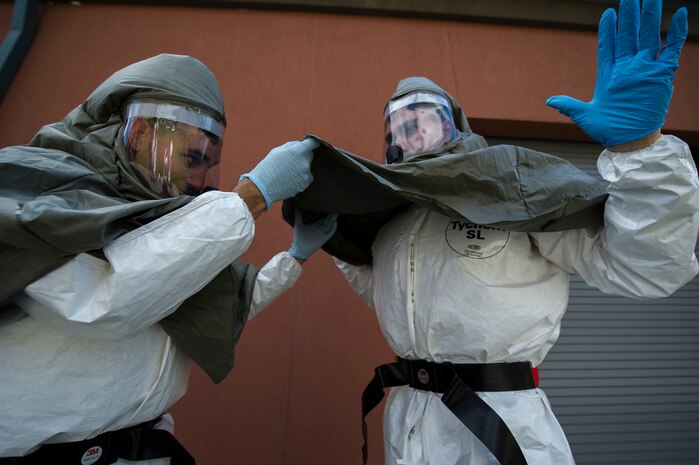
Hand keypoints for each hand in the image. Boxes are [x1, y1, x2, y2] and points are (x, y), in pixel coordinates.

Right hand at [239, 138, 318, 208]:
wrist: (264, 186)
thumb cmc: (268, 166)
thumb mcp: (277, 150)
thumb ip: (292, 146)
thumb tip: (301, 144)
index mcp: (298, 151)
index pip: (313, 143)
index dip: (311, 143)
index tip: (310, 144)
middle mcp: (305, 162)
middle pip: (309, 155)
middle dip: (303, 156)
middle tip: (290, 161)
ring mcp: (306, 174)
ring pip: (308, 167)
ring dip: (302, 168)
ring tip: (288, 172)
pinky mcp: (305, 184)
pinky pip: (306, 177)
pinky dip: (301, 177)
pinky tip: (290, 179)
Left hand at [289, 210, 337, 261]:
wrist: (299, 249)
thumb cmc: (298, 238)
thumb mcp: (298, 225)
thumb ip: (298, 216)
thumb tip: (295, 208)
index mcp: (315, 225)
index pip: (323, 218)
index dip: (327, 214)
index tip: (330, 207)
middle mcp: (320, 229)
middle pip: (328, 221)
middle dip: (331, 216)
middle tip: (336, 208)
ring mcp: (322, 234)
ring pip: (329, 225)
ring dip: (333, 220)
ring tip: (336, 214)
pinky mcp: (323, 239)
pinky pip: (330, 233)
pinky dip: (333, 228)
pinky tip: (335, 223)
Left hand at [546, 0, 687, 146]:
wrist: (629, 142)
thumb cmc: (607, 130)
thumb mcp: (585, 116)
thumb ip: (569, 105)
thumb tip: (549, 100)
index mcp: (608, 73)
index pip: (608, 44)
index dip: (608, 28)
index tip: (607, 12)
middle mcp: (627, 67)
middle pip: (628, 34)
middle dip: (630, 14)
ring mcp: (645, 69)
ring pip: (648, 36)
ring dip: (649, 16)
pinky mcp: (662, 75)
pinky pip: (670, 49)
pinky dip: (675, 32)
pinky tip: (678, 14)